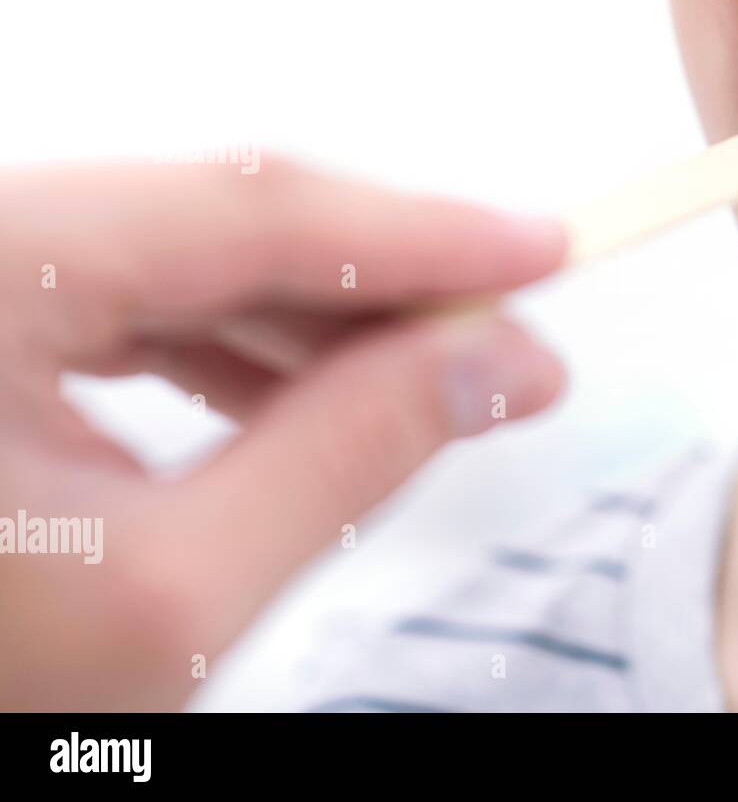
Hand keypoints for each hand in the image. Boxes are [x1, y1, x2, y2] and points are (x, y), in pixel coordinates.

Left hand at [0, 158, 566, 708]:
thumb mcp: (175, 596)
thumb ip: (351, 456)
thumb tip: (496, 363)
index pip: (247, 211)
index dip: (419, 232)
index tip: (544, 251)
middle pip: (217, 222)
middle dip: (379, 284)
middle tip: (507, 337)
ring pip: (176, 259)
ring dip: (312, 318)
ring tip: (427, 376)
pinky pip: (124, 303)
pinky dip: (229, 346)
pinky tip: (297, 391)